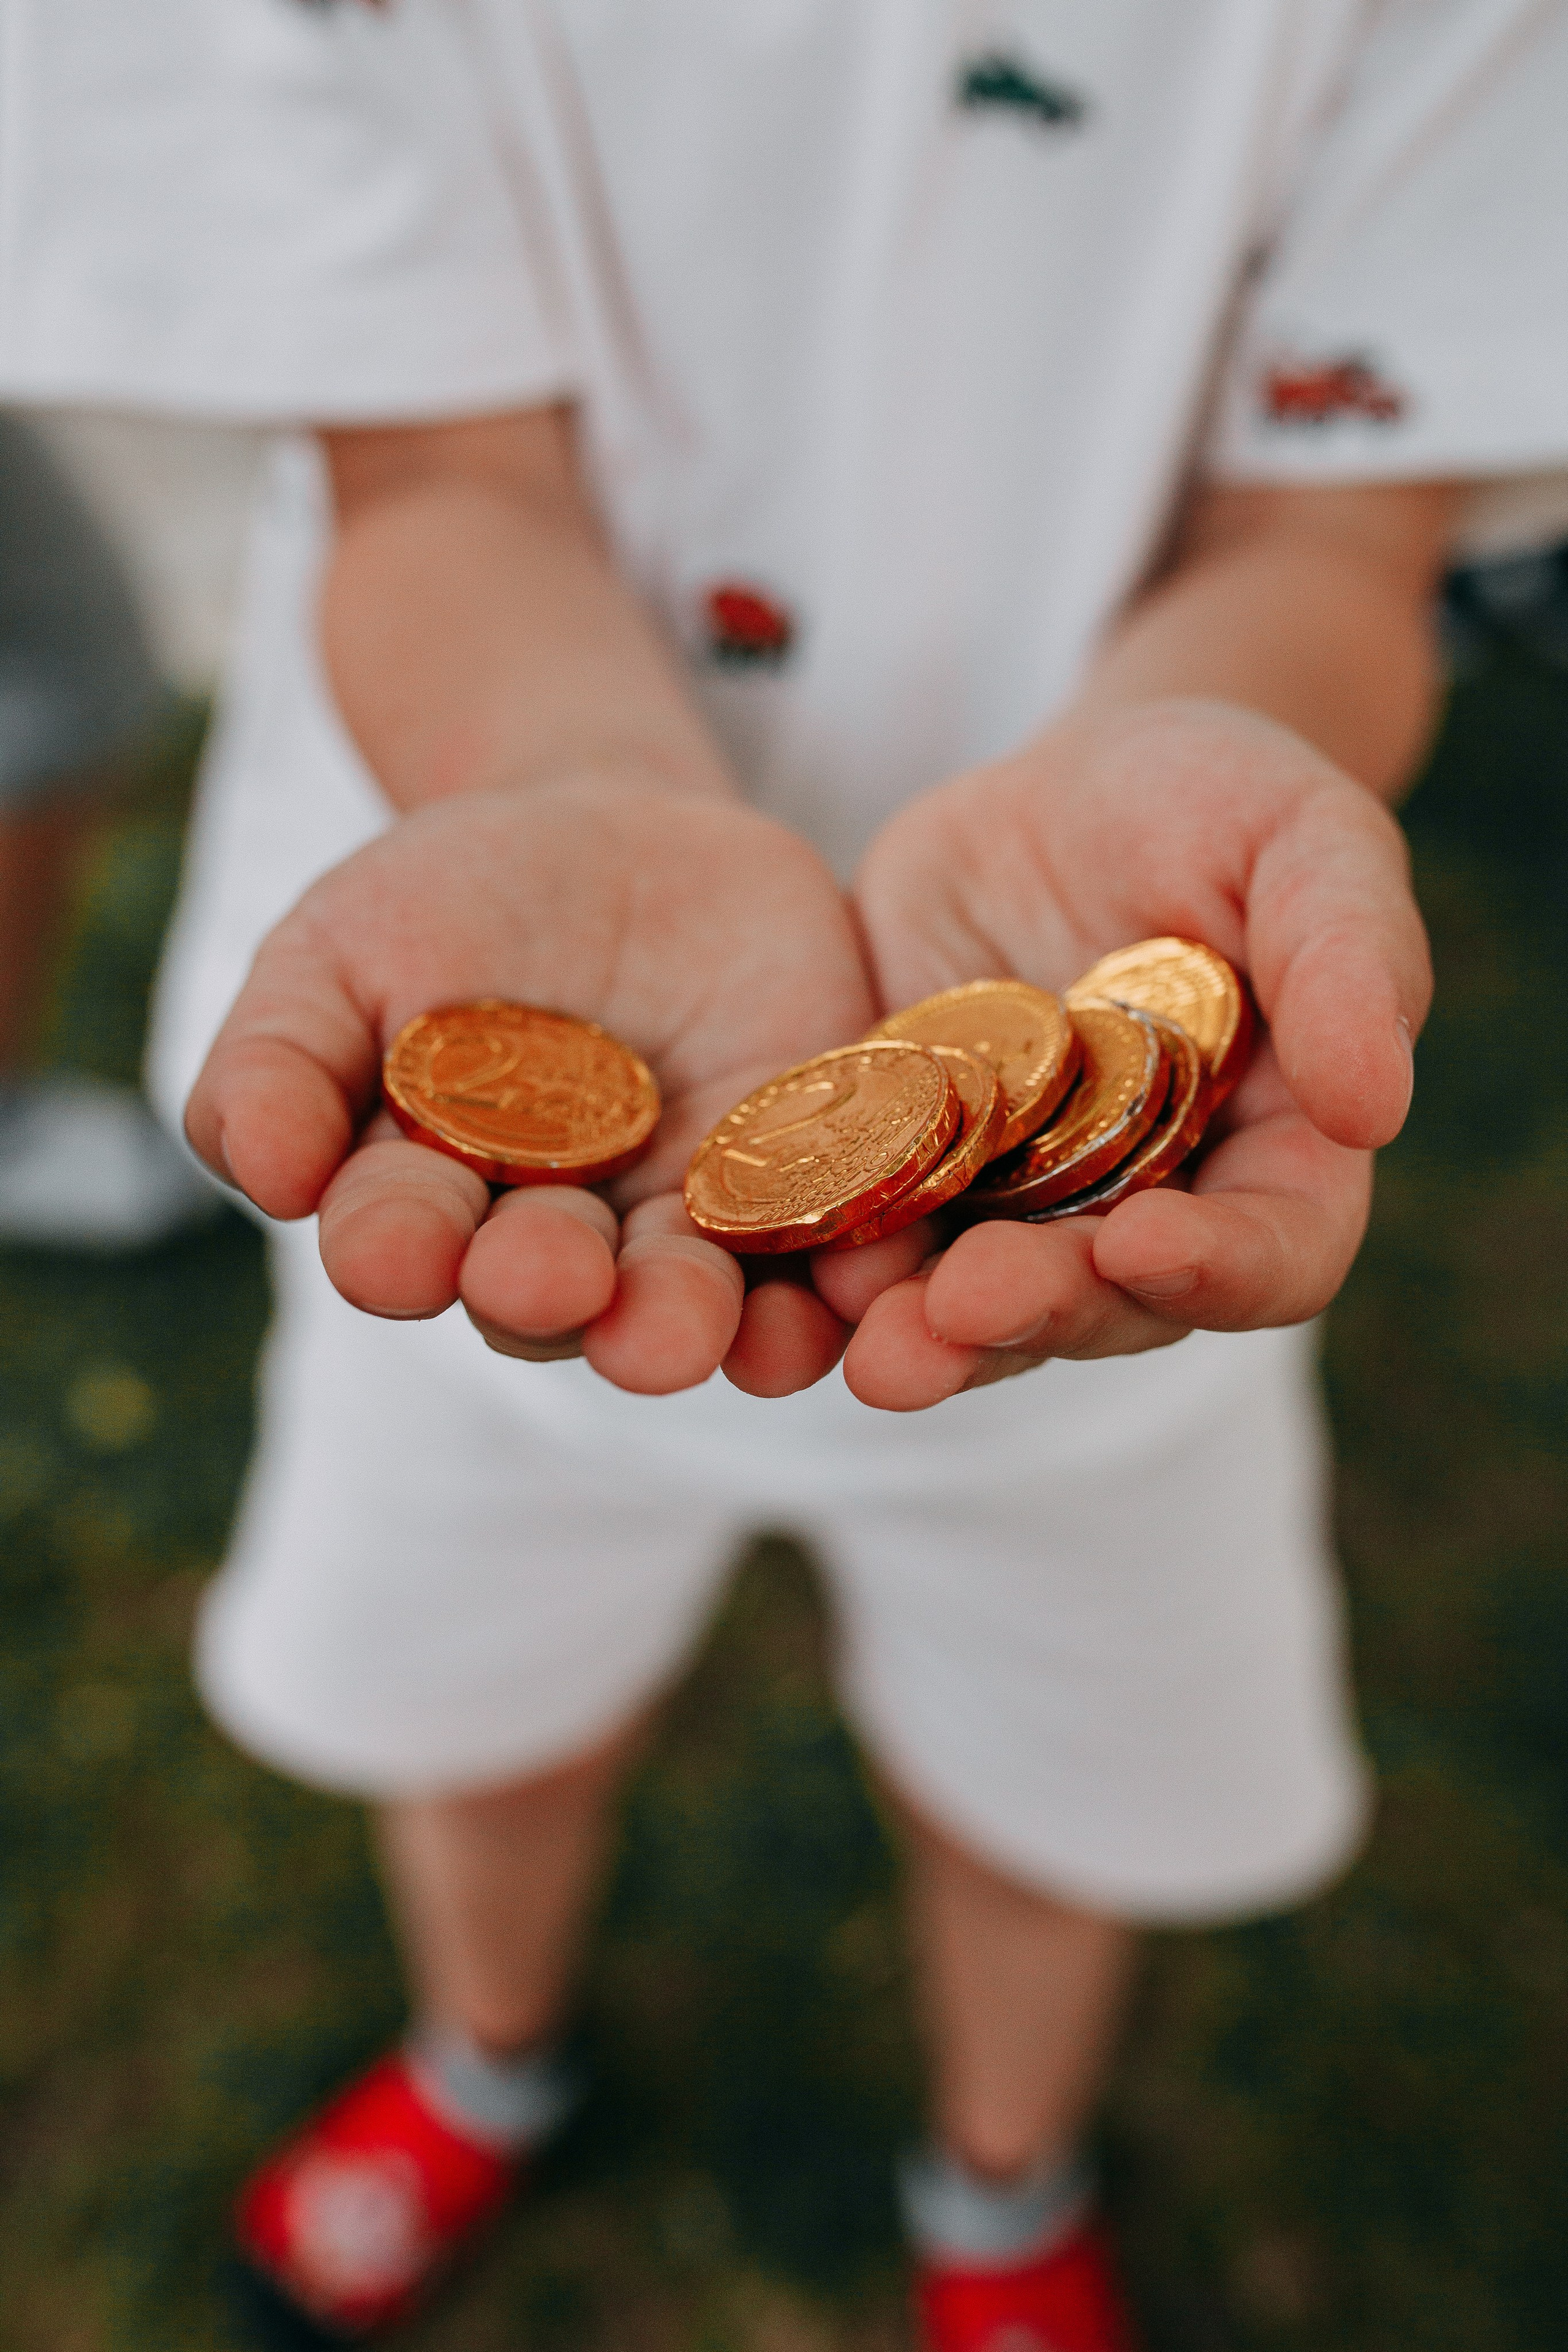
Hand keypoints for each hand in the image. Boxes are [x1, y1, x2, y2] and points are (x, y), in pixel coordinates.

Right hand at [186, 778, 873, 1394]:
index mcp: (430, 1204)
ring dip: (690, 1327)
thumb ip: (281, 1055)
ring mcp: (686, 1231)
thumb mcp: (342, 947)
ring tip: (695, 1324)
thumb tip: (261, 1167)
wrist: (623, 838)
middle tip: (552, 1276)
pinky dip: (843, 1281)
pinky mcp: (808, 1194)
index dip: (397, 1248)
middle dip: (548, 1294)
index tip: (398, 1244)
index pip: (401, 1244)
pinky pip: (829, 1261)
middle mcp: (558, 1247)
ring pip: (687, 1310)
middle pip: (548, 1303)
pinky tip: (860, 1279)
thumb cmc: (452, 904)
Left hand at [816, 700, 1430, 1407]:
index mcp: (1270, 1154)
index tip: (1143, 1246)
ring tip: (861, 1345)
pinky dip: (825, 1264)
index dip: (1218, 1267)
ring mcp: (1018, 1206)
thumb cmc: (1216, 802)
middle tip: (959, 1310)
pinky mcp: (909, 1171)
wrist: (1063, 784)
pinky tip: (773, 1268)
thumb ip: (1350, 958)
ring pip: (976, 1305)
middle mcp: (1146, 1210)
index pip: (1274, 1253)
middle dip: (1036, 1315)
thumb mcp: (1303, 838)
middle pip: (1105, 1305)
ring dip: (922, 1336)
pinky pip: (867, 1237)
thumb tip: (1374, 1108)